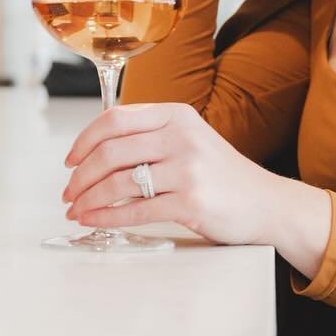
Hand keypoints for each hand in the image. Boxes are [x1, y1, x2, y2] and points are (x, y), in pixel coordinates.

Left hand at [61, 101, 330, 261]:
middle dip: (80, 175)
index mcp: (177, 115)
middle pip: (111, 151)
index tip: (70, 160)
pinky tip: (94, 221)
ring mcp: (188, 168)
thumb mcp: (190, 140)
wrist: (266, 203)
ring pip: (119, 181)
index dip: (84, 140)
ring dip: (89, 199)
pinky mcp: (191, 201)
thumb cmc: (221, 176)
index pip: (115, 119)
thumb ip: (150, 137)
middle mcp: (182, 136)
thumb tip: (95, 152)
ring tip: (78, 210)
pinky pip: (136, 210)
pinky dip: (107, 217)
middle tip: (68, 193)